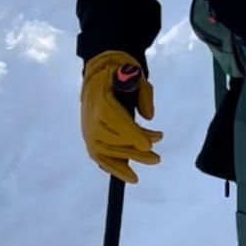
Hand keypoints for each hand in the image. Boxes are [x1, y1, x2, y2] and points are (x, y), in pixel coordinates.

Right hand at [81, 51, 161, 182]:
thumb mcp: (134, 71)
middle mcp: (90, 118)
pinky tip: (129, 175)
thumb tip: (148, 117)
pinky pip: (99, 157)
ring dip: (129, 160)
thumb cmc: (118, 70)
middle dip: (136, 150)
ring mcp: (88, 130)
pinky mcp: (89, 137)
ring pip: (107, 152)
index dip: (132, 135)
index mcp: (100, 100)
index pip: (114, 121)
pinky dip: (113, 167)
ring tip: (152, 161)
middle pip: (113, 140)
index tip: (148, 145)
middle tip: (157, 157)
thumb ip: (143, 92)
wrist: (99, 71)